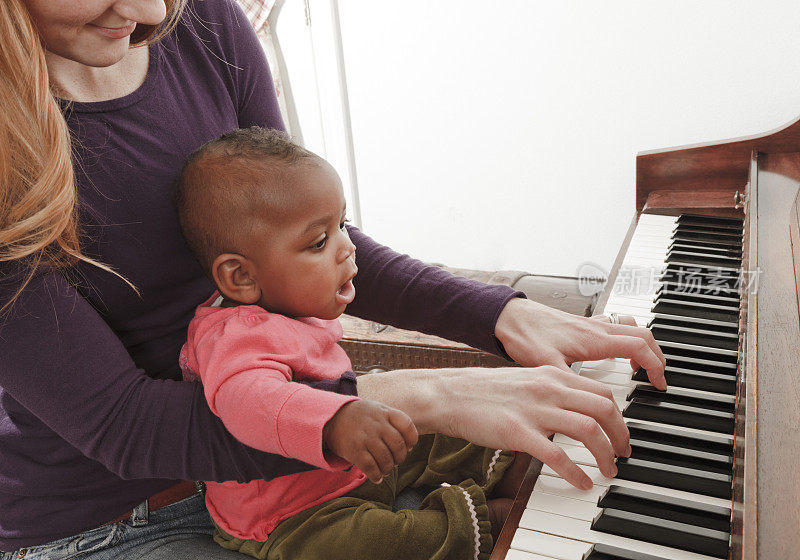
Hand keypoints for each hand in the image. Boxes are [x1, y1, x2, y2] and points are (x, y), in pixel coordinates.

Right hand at [323, 400, 417, 483]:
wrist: (332, 417)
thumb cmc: (362, 416)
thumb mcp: (378, 410)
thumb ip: (395, 423)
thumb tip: (409, 447)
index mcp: (385, 412)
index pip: (407, 426)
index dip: (412, 439)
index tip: (408, 446)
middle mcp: (376, 424)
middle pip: (398, 446)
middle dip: (400, 458)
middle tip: (395, 461)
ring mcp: (365, 437)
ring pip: (386, 459)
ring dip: (388, 469)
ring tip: (386, 469)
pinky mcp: (354, 450)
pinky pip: (371, 467)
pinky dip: (376, 476)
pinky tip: (377, 477)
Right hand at [357, 366, 630, 489]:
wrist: (449, 394)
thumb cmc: (483, 391)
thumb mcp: (525, 380)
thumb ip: (552, 390)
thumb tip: (575, 406)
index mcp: (552, 375)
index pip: (601, 391)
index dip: (619, 415)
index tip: (621, 433)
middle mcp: (548, 389)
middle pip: (604, 407)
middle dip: (621, 434)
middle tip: (622, 453)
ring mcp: (534, 410)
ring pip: (588, 429)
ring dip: (605, 453)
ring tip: (608, 470)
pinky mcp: (518, 432)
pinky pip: (557, 455)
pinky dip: (576, 472)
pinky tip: (581, 482)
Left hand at [495, 298, 666, 388]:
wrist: (510, 317)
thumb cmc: (525, 336)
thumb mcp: (546, 365)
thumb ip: (570, 383)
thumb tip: (587, 404)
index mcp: (593, 339)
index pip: (639, 347)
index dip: (655, 366)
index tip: (658, 385)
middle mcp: (596, 328)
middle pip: (643, 335)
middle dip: (657, 356)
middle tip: (656, 379)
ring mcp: (591, 324)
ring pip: (631, 328)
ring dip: (643, 345)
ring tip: (641, 367)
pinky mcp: (582, 324)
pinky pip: (615, 325)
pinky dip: (625, 337)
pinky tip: (615, 352)